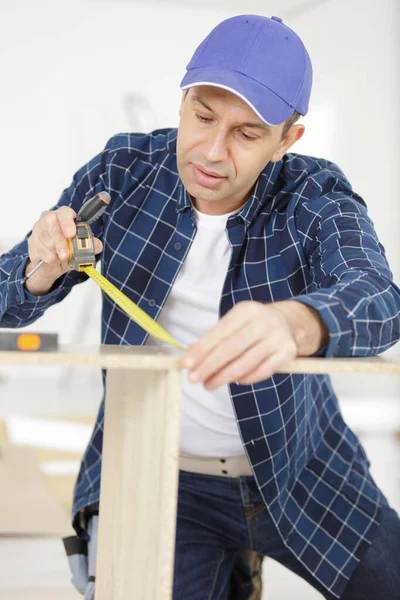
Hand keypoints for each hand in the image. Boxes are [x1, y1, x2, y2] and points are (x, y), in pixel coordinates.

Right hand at [25, 206, 102, 294]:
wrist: (52, 264)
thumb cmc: (68, 250)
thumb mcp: (82, 249)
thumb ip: (92, 245)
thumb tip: (97, 245)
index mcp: (64, 216)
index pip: (64, 212)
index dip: (67, 222)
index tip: (71, 234)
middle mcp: (49, 219)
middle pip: (50, 223)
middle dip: (59, 240)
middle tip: (66, 254)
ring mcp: (38, 229)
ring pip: (46, 239)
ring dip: (56, 253)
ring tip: (62, 257)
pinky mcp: (32, 241)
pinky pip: (41, 250)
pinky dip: (50, 258)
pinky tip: (54, 259)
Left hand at [181, 301, 297, 389]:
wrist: (287, 322)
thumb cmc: (252, 325)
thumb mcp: (235, 323)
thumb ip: (215, 339)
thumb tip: (192, 359)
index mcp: (246, 310)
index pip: (219, 332)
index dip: (201, 349)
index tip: (187, 364)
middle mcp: (263, 321)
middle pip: (231, 348)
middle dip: (209, 366)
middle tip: (194, 379)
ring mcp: (277, 337)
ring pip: (246, 362)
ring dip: (224, 377)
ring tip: (209, 384)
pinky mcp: (288, 352)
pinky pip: (263, 371)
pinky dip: (246, 378)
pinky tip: (235, 381)